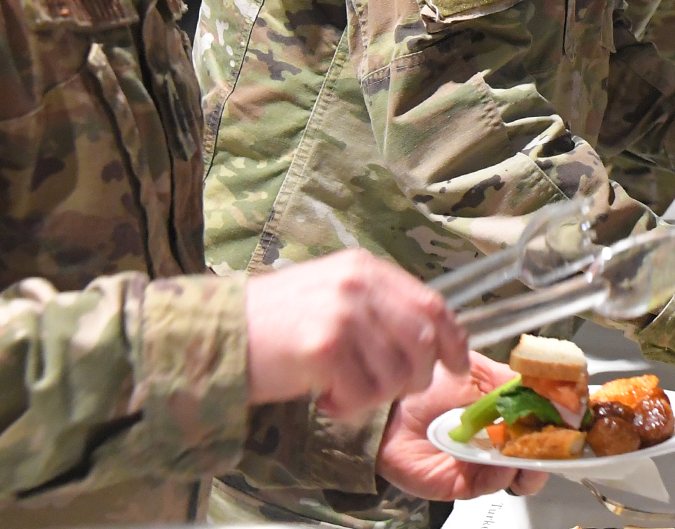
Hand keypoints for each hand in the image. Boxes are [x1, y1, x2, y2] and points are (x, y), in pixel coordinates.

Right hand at [245, 249, 468, 419]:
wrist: (216, 336)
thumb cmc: (274, 323)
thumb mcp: (333, 294)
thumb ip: (378, 307)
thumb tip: (430, 338)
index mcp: (365, 268)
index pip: (432, 303)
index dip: (452, 339)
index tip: (458, 365)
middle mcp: (358, 285)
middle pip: (421, 341)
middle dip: (413, 376)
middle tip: (386, 389)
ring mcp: (343, 313)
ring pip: (395, 373)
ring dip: (375, 396)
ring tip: (344, 390)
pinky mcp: (324, 347)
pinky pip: (362, 393)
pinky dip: (348, 406)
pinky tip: (324, 398)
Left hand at [377, 354, 548, 500]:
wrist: (387, 405)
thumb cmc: (425, 383)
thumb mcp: (479, 371)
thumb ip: (517, 382)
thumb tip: (554, 389)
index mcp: (504, 412)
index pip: (543, 422)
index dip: (561, 421)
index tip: (577, 416)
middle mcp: (495, 440)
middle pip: (539, 454)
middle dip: (554, 448)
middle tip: (562, 438)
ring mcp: (481, 463)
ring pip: (522, 473)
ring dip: (531, 460)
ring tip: (532, 446)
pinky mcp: (463, 484)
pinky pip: (492, 483)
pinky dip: (503, 472)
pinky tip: (505, 457)